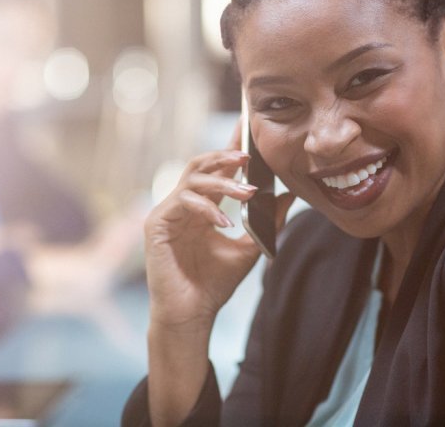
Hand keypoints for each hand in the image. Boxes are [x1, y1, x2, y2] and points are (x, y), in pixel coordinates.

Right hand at [144, 147, 259, 331]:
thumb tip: (288, 195)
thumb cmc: (214, 285)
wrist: (191, 315)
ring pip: (193, 180)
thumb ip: (267, 221)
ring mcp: (168, 213)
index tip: (246, 129)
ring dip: (222, 183)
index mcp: (201, 208)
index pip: (215, 170)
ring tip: (247, 193)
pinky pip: (182, 202)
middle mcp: (183, 206)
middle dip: (224, 156)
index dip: (229, 149)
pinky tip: (225, 223)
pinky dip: (206, 209)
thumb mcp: (249, 247)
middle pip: (200, 165)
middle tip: (248, 155)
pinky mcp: (156, 224)